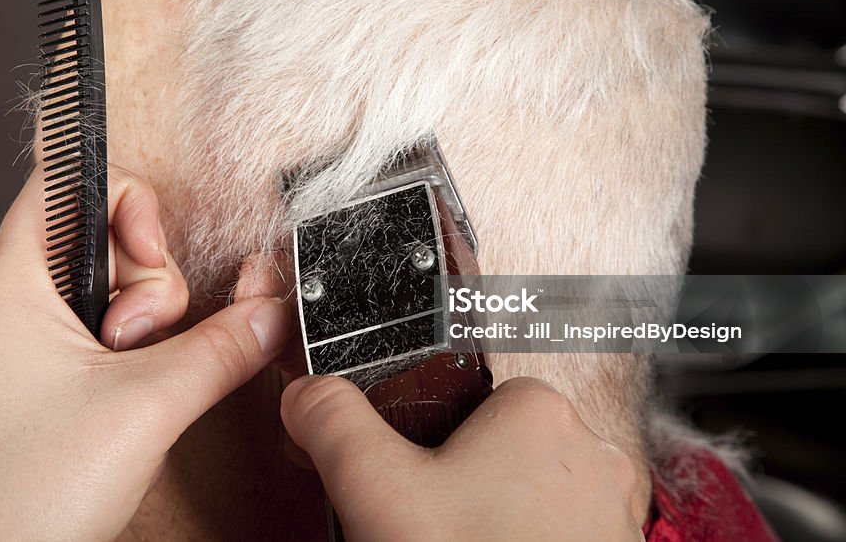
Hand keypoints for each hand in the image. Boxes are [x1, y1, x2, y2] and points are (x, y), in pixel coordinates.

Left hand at [0, 165, 289, 540]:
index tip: (154, 250)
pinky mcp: (56, 375)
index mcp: (15, 281)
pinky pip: (114, 332)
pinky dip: (142, 352)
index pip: (67, 181)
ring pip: (122, 290)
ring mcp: (38, 340)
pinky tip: (138, 385)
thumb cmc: (22, 494)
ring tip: (133, 376)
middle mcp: (21, 301)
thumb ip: (222, 349)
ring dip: (152, 326)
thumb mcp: (146, 405)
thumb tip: (270, 312)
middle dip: (151, 282)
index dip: (125, 199)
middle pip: (111, 237)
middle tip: (138, 340)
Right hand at [281, 375, 644, 540]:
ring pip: (535, 497)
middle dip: (466, 487)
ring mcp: (614, 511)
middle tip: (432, 528)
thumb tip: (306, 394)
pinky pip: (564, 535)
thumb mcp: (376, 486)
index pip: (476, 400)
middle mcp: (593, 453)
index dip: (433, 441)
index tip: (413, 481)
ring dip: (502, 520)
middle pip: (504, 450)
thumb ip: (335, 423)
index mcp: (538, 411)